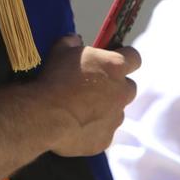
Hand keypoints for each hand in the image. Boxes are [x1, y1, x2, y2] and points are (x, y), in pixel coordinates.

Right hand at [36, 35, 140, 157]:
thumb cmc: (55, 78)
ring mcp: (115, 119)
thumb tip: (76, 40)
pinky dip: (92, 129)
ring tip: (79, 110)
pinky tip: (74, 126)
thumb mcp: (60, 50)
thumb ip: (72, 42)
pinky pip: (102, 132)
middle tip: (93, 88)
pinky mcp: (106, 140)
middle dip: (115, 87)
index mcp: (115, 67)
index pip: (135, 57)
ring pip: (116, 111)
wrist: (45, 116)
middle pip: (129, 87)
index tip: (111, 60)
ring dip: (104, 109)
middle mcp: (122, 93)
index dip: (124, 57)